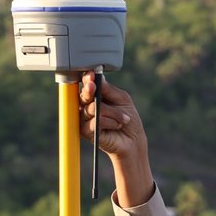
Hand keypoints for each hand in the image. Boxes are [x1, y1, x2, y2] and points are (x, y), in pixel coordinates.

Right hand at [78, 72, 153, 206]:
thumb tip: (98, 77)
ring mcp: (85, 119)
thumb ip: (109, 90)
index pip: (87, 85)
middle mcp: (88, 106)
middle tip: (92, 87)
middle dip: (89, 90)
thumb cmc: (128, 119)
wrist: (133, 141)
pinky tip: (117, 125)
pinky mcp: (85, 131)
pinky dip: (109, 122)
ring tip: (124, 119)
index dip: (87, 79)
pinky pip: (94, 121)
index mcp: (96, 96)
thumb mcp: (123, 100)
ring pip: (91, 108)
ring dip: (112, 113)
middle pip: (83, 95)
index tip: (91, 75)